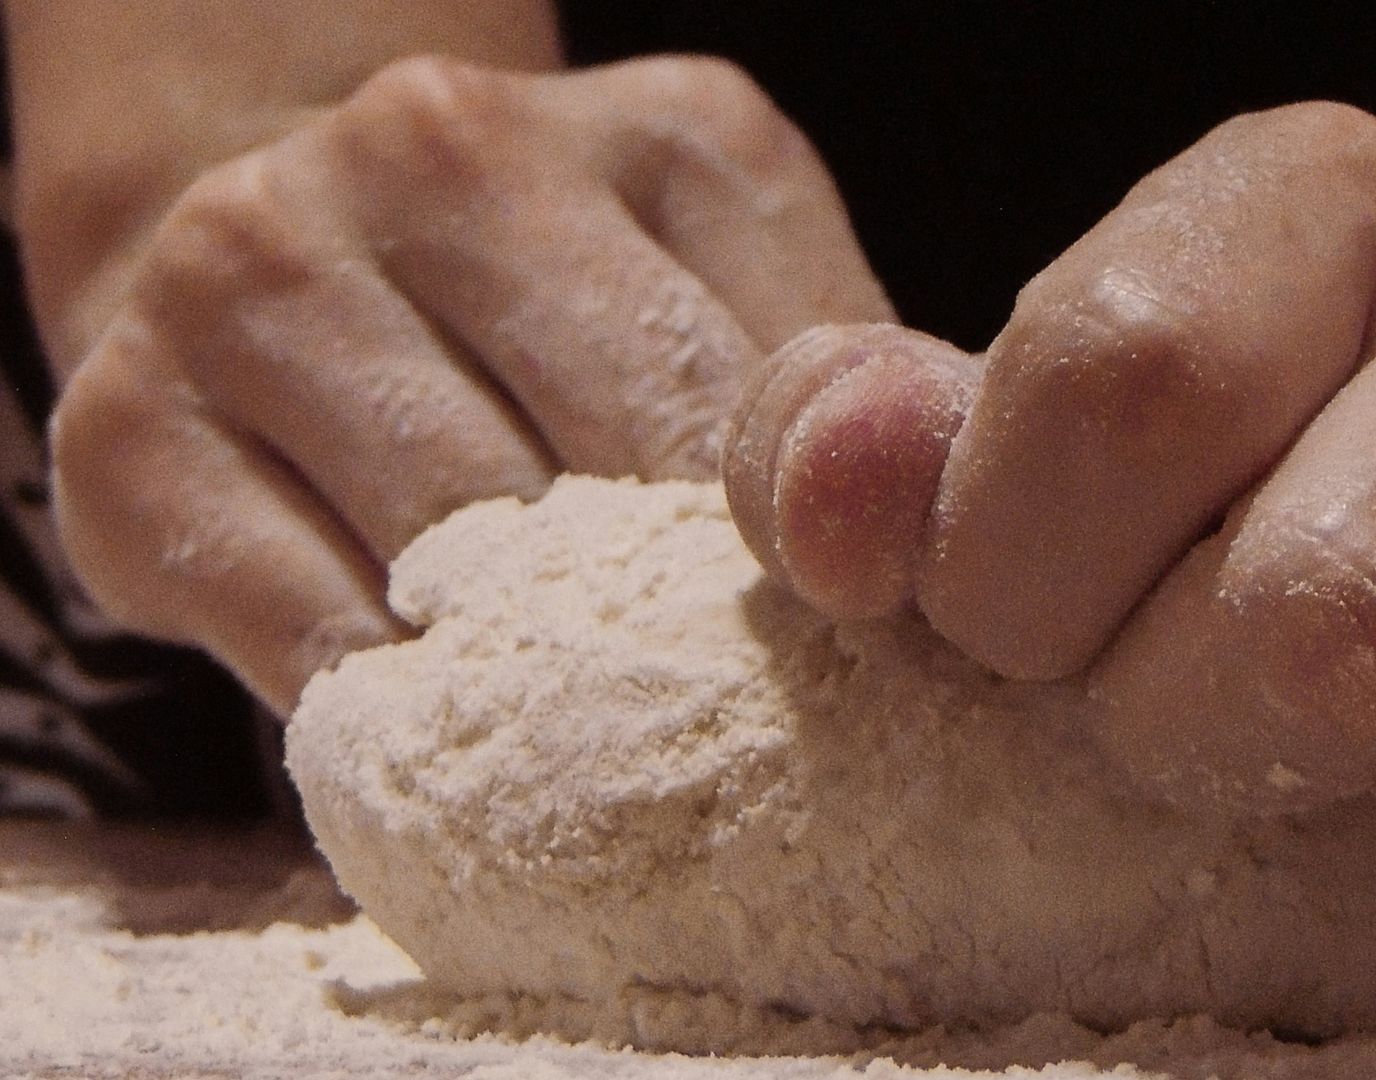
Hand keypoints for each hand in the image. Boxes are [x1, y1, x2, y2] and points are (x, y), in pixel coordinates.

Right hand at [48, 54, 891, 714]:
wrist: (273, 245)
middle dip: (682, 629)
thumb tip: (934, 562)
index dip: (806, 565)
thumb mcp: (725, 281)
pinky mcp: (131, 434)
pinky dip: (405, 720)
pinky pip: (310, 637)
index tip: (839, 677)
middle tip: (733, 745)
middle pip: (615, 470)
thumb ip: (820, 386)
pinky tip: (463, 744)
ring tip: (604, 749)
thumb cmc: (547, 300)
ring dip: (547, 680)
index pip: (764, 396)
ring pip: (461, 557)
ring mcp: (254, 283)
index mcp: (645, 130)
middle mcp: (430, 156)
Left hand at [724, 103, 1375, 938]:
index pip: (1120, 383)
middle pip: (1346, 599)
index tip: (1040, 642)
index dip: (1028, 584)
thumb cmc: (1253, 496)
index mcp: (1310, 197)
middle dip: (1233, 734)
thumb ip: (880, 460)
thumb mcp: (1032, 457)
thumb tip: (825, 501)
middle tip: (1236, 729)